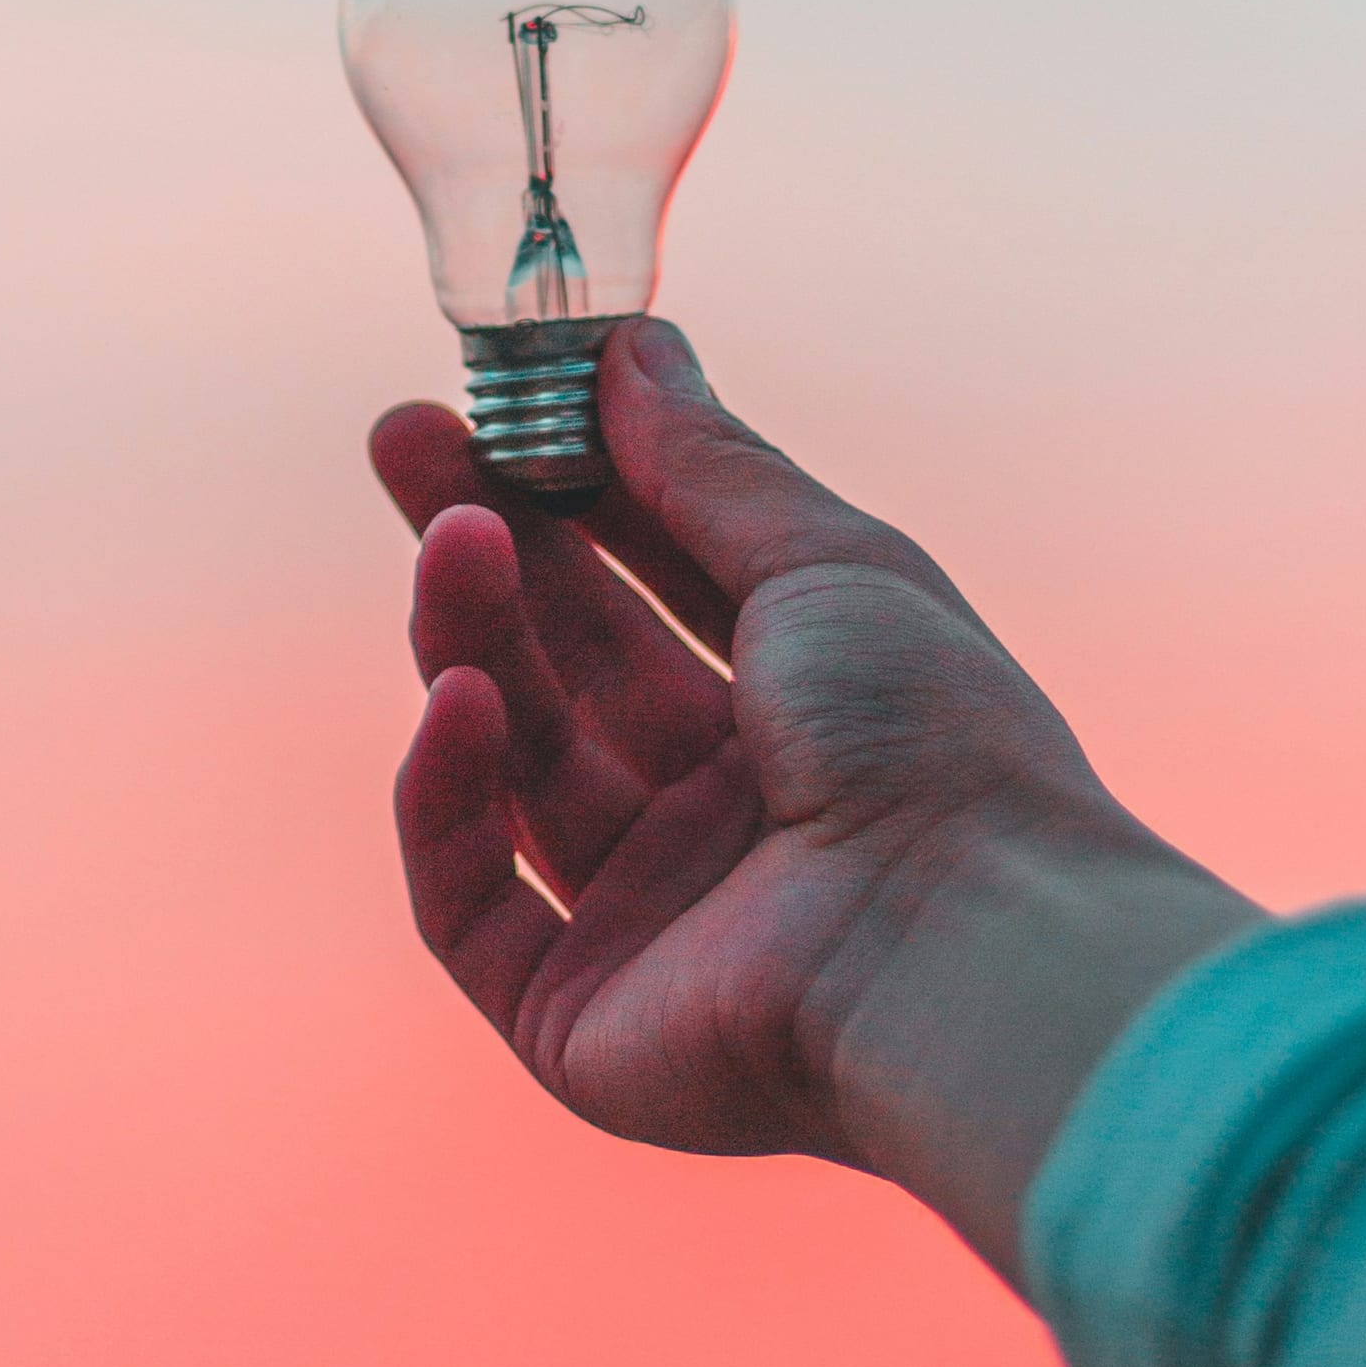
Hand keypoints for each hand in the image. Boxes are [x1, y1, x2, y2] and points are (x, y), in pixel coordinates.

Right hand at [373, 319, 1257, 1280]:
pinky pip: (469, 903)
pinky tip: (458, 701)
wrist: (962, 946)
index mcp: (801, 717)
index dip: (567, 492)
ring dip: (471, 643)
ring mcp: (648, 921)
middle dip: (485, 547)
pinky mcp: (577, 1019)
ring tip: (453, 541)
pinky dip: (448, 801)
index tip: (489, 400)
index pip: (651, 586)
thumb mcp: (826, 563)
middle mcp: (722, 819)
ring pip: (515, 766)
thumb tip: (631, 346)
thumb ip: (709, 466)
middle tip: (403, 440)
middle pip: (566, 665)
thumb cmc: (930, 741)